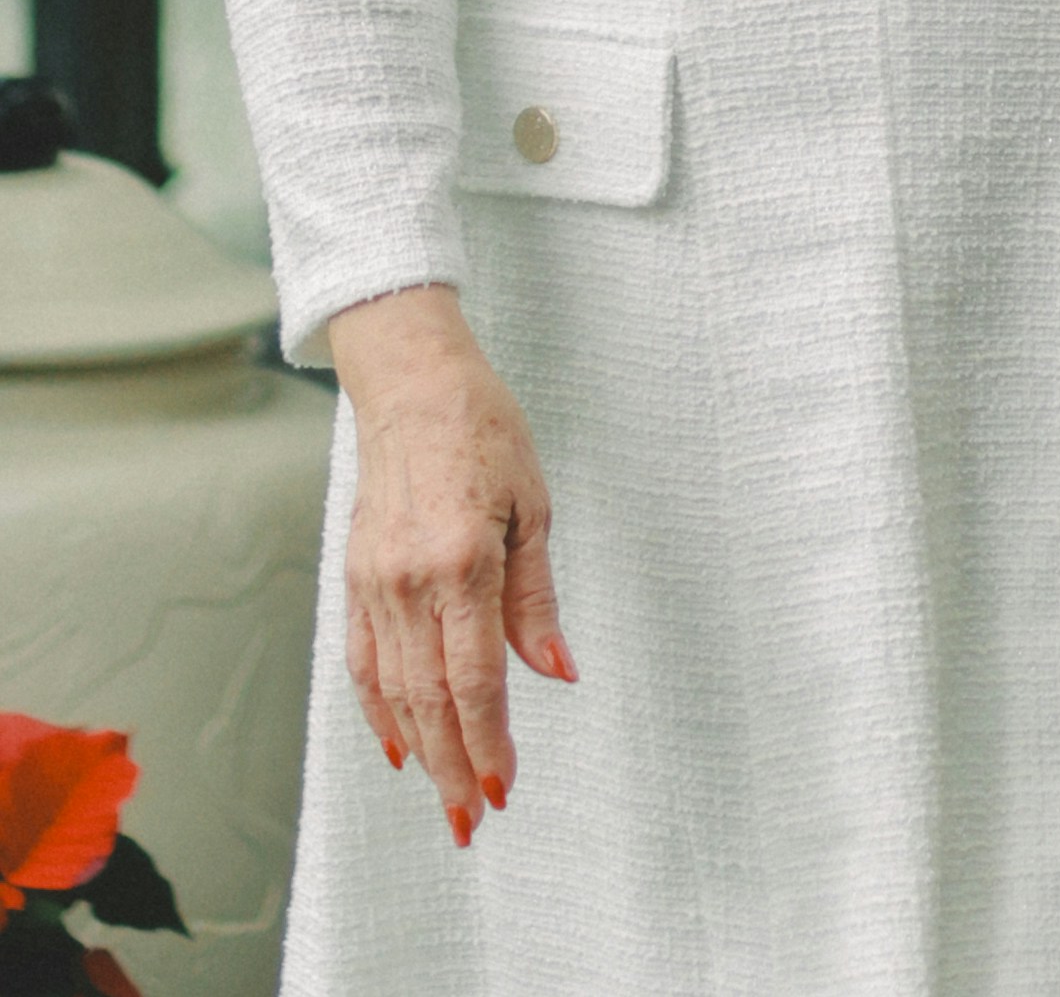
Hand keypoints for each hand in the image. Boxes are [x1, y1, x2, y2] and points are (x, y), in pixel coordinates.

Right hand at [328, 285, 576, 843]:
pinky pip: (364, 661)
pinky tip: (399, 745)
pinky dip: (378, 710)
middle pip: (430, 701)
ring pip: (394, 692)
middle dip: (453, 769)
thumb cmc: (485, 431)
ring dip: (421, 752)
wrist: (412, 383)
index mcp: (461, 564)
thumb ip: (536, 600)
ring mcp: (374, 584)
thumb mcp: (533, 508)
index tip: (504, 789)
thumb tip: (557, 673)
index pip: (474, 680)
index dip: (490, 742)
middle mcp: (409, 583)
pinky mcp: (355, 579)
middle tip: (472, 824)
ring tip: (445, 798)